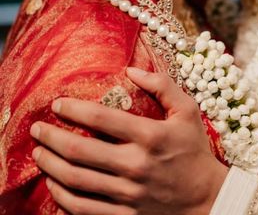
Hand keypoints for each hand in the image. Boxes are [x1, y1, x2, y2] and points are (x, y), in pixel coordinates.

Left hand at [30, 68, 228, 214]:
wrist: (207, 199)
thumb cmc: (195, 150)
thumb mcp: (187, 111)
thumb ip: (162, 85)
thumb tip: (131, 70)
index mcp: (151, 136)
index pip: (102, 119)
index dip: (74, 109)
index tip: (57, 104)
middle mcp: (136, 165)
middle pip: (81, 152)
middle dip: (52, 138)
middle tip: (37, 129)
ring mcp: (128, 194)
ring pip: (76, 181)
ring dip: (50, 166)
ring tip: (39, 153)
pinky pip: (83, 209)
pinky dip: (62, 197)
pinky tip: (54, 183)